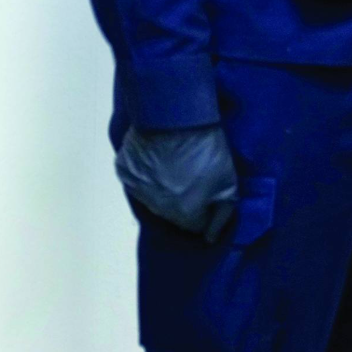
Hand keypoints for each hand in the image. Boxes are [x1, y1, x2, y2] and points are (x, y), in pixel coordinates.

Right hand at [115, 123, 238, 242]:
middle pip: (172, 213)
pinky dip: (145, 172)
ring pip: (152, 197)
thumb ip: (222, 214)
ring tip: (172, 164)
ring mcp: (136, 189)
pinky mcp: (123, 170)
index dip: (205, 209)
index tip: (208, 191)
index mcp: (183, 214)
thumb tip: (210, 236)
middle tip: (191, 175)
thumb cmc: (206, 149)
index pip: (196, 226)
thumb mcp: (228, 182)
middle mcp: (156, 208)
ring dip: (162, 187)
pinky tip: (155, 156)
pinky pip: (136, 179)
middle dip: (183, 200)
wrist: (174, 115)